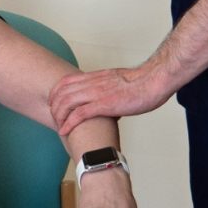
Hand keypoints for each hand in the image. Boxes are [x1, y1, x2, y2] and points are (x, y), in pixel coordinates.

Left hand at [50, 64, 173, 134]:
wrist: (154, 81)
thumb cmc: (143, 83)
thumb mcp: (119, 81)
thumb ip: (108, 87)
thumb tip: (107, 97)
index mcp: (96, 77)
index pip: (67, 80)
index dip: (56, 92)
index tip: (54, 102)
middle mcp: (93, 83)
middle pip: (62, 91)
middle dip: (54, 105)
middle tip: (53, 117)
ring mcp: (98, 93)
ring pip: (67, 102)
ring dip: (58, 115)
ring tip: (58, 125)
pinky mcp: (104, 104)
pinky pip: (79, 114)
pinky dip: (68, 123)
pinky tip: (63, 130)